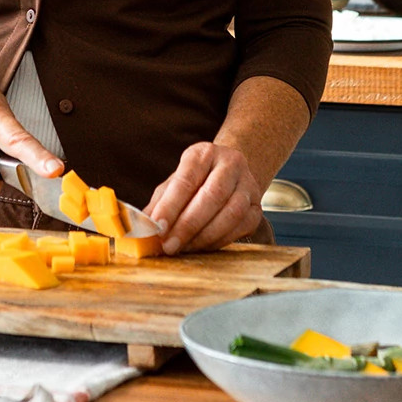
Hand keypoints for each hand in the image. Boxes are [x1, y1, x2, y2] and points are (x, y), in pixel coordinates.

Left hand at [143, 142, 263, 254]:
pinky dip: (220, 240)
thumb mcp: (173, 184)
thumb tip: (144, 228)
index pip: (186, 179)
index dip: (171, 205)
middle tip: (169, 245)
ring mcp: (248, 184)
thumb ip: (159, 204)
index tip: (157, 226)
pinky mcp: (257, 206)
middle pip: (212, 196)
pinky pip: (241, 226)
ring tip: (184, 248)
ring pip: (231, 213)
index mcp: (204, 154)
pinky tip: (202, 246)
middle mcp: (230, 163)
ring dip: (204, 236)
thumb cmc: (194, 182)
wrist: (228, 175)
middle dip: (188, 225)